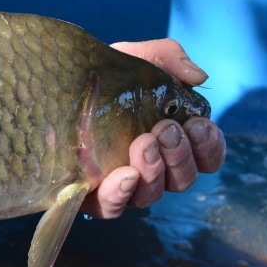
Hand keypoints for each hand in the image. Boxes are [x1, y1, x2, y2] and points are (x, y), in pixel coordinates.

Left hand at [82, 39, 226, 218]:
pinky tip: (123, 175)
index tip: (198, 125)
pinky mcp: (90, 194)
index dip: (210, 147)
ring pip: (151, 195)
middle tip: (165, 129)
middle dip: (180, 155)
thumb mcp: (136, 58)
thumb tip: (198, 77)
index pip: (206, 157)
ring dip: (154, 172)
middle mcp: (152, 167)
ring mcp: (122, 184)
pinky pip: (111, 208)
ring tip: (143, 144)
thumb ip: (168, 58)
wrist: (56, 86)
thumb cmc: (104, 77)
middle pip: (183, 179)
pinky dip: (120, 195)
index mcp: (171, 140)